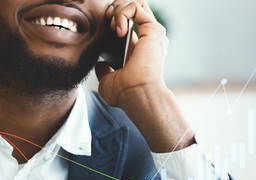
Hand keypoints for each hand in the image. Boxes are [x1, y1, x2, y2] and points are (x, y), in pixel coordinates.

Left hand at [95, 0, 194, 152]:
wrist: (136, 95)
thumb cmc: (124, 94)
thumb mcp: (108, 80)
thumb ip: (105, 70)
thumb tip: (102, 65)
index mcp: (140, 48)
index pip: (130, 21)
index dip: (115, 17)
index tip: (105, 24)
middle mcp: (149, 39)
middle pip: (135, 7)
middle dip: (117, 7)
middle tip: (107, 19)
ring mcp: (153, 34)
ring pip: (137, 3)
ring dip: (119, 8)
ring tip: (113, 23)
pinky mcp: (153, 30)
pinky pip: (136, 7)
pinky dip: (122, 13)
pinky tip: (118, 29)